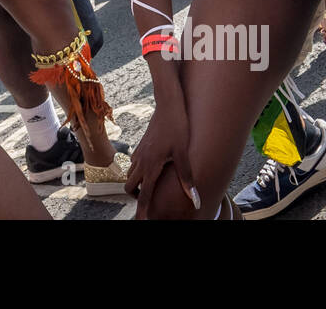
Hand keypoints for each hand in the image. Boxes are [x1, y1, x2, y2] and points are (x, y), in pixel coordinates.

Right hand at [127, 93, 198, 216]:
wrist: (168, 104)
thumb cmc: (178, 127)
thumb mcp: (183, 154)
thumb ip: (187, 179)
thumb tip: (195, 201)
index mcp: (150, 165)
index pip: (144, 194)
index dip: (142, 210)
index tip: (142, 221)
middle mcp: (141, 160)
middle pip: (130, 187)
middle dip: (137, 197)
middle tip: (150, 202)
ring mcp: (139, 152)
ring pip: (130, 175)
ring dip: (137, 184)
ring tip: (152, 188)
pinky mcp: (142, 145)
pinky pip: (134, 164)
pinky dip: (139, 172)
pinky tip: (153, 170)